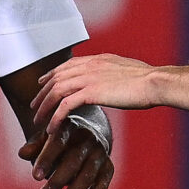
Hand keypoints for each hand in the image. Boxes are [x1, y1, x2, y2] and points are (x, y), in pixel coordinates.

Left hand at [22, 112, 114, 188]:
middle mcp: (88, 139)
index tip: (35, 177)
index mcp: (69, 127)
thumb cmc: (58, 142)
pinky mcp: (108, 168)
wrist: (86, 138)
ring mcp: (100, 154)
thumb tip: (23, 154)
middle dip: (55, 183)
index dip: (47, 159)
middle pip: (73, 162)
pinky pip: (101, 186)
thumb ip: (33, 147)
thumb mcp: (44, 140)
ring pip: (87, 177)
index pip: (57, 143)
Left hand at [33, 53, 167, 136]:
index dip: (52, 74)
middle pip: (57, 77)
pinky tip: (51, 128)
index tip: (43, 83)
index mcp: (98, 59)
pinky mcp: (91, 92)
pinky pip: (65, 105)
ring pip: (56, 91)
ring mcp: (89, 77)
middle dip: (42, 93)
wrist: (154, 82)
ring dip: (44, 107)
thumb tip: (114, 80)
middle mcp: (90, 65)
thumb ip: (114, 74)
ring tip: (38, 120)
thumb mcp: (127, 71)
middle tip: (34, 106)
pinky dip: (55, 117)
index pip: (68, 64)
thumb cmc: (148, 81)